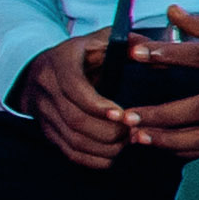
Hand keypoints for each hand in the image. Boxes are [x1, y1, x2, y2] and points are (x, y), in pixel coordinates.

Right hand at [13, 36, 135, 171]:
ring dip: (104, 147)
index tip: (122, 114)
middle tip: (132, 131)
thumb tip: (158, 53)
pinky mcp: (48, 131)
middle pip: (75, 119)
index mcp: (61, 62)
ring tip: (126, 142)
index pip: (74, 88)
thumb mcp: (101, 40)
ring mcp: (45, 113)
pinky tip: (112, 154)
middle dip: (108, 131)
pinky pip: (68, 152)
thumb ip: (131, 43)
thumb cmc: (80, 55)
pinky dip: (93, 159)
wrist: (39, 70)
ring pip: (72, 139)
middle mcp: (48, 89)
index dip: (98, 105)